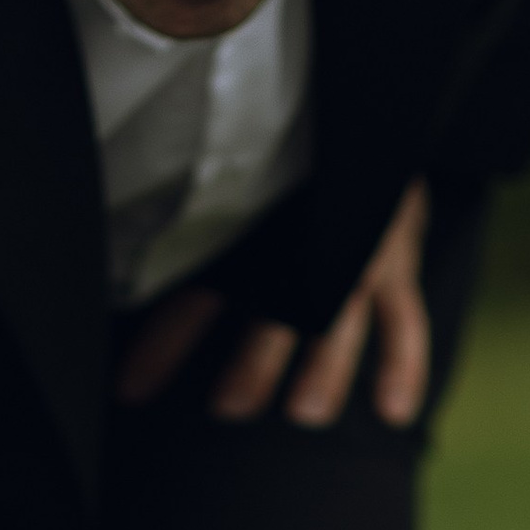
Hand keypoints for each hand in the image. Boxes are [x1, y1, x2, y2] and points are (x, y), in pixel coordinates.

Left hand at [115, 180, 431, 428]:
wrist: (357, 117)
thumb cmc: (284, 166)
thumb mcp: (233, 192)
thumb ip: (190, 230)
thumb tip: (125, 276)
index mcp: (250, 226)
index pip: (201, 288)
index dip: (165, 340)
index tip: (131, 389)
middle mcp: (303, 241)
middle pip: (279, 305)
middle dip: (254, 360)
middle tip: (229, 408)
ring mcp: (355, 251)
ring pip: (342, 315)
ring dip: (327, 366)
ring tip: (306, 411)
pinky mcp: (396, 257)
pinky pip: (404, 317)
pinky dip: (402, 365)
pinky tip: (392, 412)